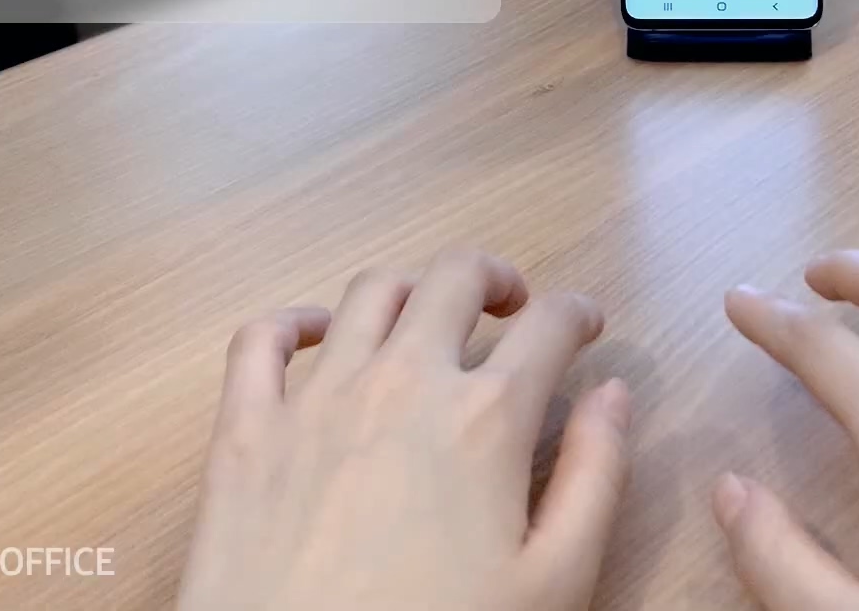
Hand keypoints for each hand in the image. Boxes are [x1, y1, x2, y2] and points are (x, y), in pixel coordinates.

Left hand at [176, 251, 629, 610]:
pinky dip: (292, 320)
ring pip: (369, 294)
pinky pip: (260, 338)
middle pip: (455, 279)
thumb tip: (613, 396)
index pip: (550, 326)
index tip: (584, 326)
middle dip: (495, 279)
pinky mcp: (244, 433)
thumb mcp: (555, 582)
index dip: (577, 314)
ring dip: (411, 290)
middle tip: (512, 306)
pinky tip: (315, 334)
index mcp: (486, 418)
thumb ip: (595, 476)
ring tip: (429, 317)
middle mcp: (402, 383)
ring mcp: (315, 400)